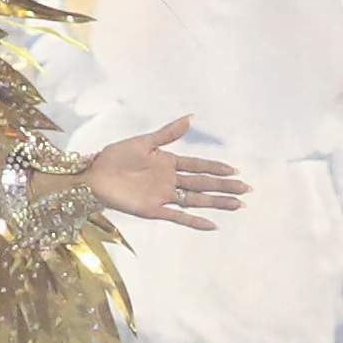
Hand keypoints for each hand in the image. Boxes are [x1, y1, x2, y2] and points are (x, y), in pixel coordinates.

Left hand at [89, 115, 244, 225]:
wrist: (94, 174)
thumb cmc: (116, 156)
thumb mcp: (144, 141)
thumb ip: (169, 133)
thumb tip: (191, 117)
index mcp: (169, 162)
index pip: (199, 165)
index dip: (217, 168)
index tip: (236, 171)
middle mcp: (170, 180)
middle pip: (203, 183)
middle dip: (225, 187)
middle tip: (247, 190)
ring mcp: (164, 195)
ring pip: (197, 200)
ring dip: (217, 203)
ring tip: (238, 205)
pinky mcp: (154, 209)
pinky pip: (178, 217)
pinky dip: (195, 221)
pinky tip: (213, 224)